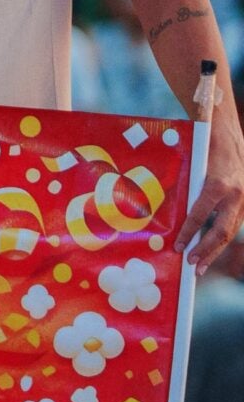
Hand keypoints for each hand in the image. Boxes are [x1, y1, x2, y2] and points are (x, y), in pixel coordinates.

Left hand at [182, 114, 243, 267]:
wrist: (228, 135)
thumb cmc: (203, 147)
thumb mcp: (191, 163)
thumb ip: (183, 184)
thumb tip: (164, 208)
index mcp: (219, 184)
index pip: (201, 215)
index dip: (188, 233)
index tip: (177, 247)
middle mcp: (236, 195)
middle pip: (221, 231)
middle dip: (205, 250)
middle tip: (190, 264)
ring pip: (230, 231)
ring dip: (214, 250)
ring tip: (199, 266)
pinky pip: (233, 224)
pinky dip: (221, 239)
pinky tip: (210, 251)